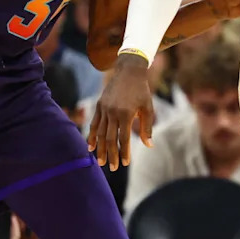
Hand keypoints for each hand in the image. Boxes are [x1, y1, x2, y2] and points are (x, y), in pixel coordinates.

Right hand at [88, 53, 154, 170]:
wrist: (129, 71)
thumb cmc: (142, 90)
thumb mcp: (148, 108)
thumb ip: (147, 127)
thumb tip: (148, 145)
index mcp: (126, 114)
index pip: (123, 138)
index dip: (124, 152)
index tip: (125, 163)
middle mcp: (113, 112)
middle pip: (109, 139)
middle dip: (111, 155)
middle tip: (113, 168)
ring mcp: (104, 108)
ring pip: (100, 133)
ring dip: (100, 149)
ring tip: (100, 162)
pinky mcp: (99, 104)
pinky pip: (94, 123)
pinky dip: (92, 135)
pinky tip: (91, 146)